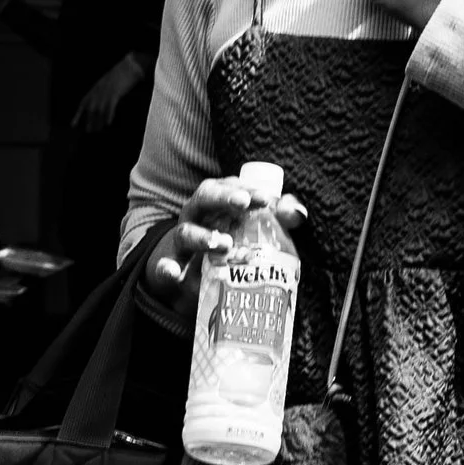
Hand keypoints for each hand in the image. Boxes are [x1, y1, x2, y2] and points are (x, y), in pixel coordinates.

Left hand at [72, 50, 149, 135]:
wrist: (129, 67)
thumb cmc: (119, 76)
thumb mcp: (105, 84)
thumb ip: (100, 94)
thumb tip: (97, 107)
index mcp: (95, 89)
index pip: (83, 104)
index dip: (78, 115)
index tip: (73, 125)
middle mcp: (98, 92)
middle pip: (91, 110)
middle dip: (89, 121)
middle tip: (89, 131)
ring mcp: (106, 92)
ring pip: (99, 110)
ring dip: (98, 121)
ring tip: (98, 130)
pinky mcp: (115, 93)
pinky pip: (110, 106)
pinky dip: (108, 115)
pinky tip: (108, 123)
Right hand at [144, 173, 306, 301]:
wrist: (189, 278)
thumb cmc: (226, 244)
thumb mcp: (251, 230)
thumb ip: (276, 218)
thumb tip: (299, 213)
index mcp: (214, 203)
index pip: (227, 186)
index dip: (247, 189)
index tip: (267, 198)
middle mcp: (195, 217)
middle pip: (203, 198)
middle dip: (223, 198)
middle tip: (243, 203)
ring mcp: (181, 243)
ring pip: (186, 233)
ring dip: (204, 236)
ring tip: (224, 244)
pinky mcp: (171, 269)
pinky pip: (165, 267)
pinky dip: (167, 269)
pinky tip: (174, 273)